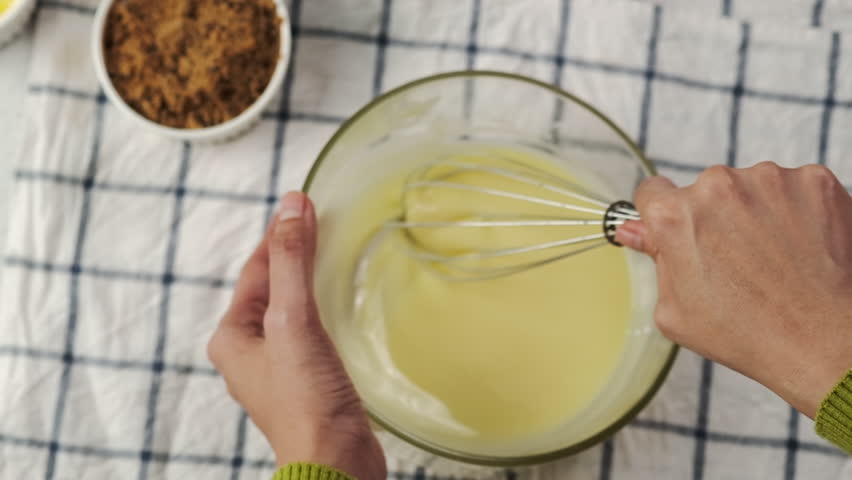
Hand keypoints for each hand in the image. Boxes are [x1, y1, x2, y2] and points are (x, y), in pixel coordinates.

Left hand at [208, 192, 385, 478]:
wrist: (334, 461)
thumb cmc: (306, 399)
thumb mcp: (293, 319)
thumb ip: (292, 261)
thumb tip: (292, 205)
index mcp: (232, 337)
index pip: (255, 270)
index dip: (277, 235)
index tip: (301, 204)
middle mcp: (248, 353)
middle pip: (271, 289)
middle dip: (292, 256)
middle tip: (320, 224)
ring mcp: (277, 370)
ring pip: (290, 311)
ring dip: (307, 283)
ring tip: (331, 256)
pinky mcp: (306, 383)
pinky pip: (308, 333)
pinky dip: (321, 310)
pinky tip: (340, 306)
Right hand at [616, 163, 851, 417]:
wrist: (827, 343)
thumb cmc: (748, 334)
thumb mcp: (676, 310)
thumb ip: (654, 260)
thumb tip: (636, 231)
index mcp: (674, 216)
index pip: (651, 192)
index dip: (662, 216)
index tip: (679, 231)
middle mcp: (718, 186)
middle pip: (704, 190)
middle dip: (713, 217)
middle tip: (734, 260)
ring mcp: (770, 179)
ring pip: (750, 187)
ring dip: (756, 212)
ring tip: (773, 259)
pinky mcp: (815, 181)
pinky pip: (793, 188)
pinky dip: (796, 211)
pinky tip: (800, 247)